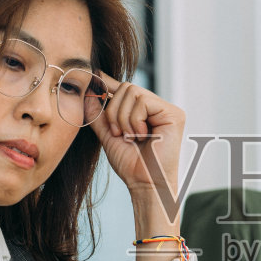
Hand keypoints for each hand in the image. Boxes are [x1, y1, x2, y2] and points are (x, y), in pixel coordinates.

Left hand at [88, 81, 186, 201]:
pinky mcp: (174, 114)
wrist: (145, 183)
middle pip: (127, 87)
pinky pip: (143, 102)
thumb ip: (99, 114)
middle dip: (115, 111)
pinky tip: (142, 136)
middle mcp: (159, 108)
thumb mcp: (109, 134)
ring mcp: (167, 110)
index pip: (125, 89)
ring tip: (131, 138)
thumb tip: (86, 92)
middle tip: (119, 134)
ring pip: (133, 92)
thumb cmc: (130, 164)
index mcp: (146, 112)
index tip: (93, 77)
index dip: (109, 84)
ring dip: (124, 119)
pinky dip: (134, 121)